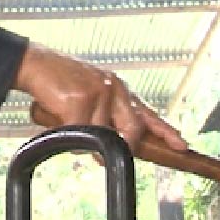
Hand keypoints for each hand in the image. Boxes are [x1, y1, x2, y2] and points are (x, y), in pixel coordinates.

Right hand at [13, 43, 187, 153]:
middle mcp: (115, 88)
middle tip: (103, 155)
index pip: (147, 114)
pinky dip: (67, 133)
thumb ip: (105, 118)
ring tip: (65, 117)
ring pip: (99, 136)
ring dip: (81, 137)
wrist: (36, 64)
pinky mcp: (81, 100)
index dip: (166, 131)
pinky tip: (58, 115)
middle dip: (121, 147)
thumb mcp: (91, 96)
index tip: (182, 145)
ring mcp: (100, 93)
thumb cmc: (61, 83)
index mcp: (119, 88)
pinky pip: (79, 133)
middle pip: (132, 130)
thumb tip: (107, 149)